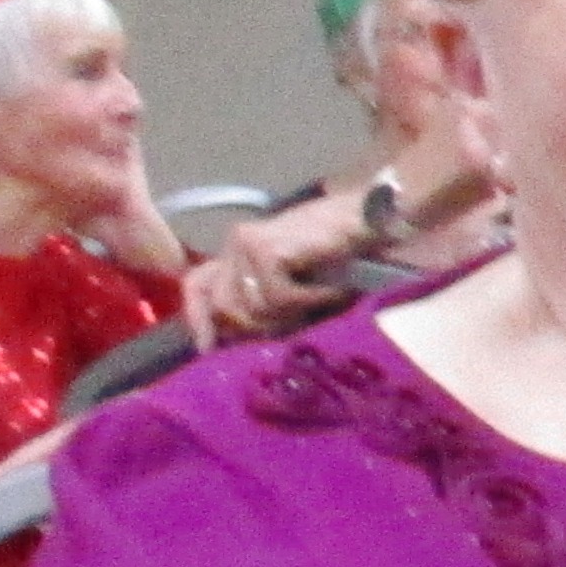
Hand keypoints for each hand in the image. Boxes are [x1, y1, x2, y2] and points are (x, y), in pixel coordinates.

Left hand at [192, 196, 368, 346]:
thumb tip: (240, 337)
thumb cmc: (337, 250)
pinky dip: (309, 301)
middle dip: (260, 325)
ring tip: (322, 300)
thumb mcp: (291, 278)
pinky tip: (332, 291)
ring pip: (253, 307)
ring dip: (292, 313)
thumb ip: (262, 298)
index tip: (210, 348)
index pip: (197, 286)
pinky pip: (277, 297)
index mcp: (235, 252)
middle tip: (298, 320)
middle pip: (226, 307)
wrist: (368, 217)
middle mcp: (234, 244)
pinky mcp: (264, 248)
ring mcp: (246, 244)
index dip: (199, 319)